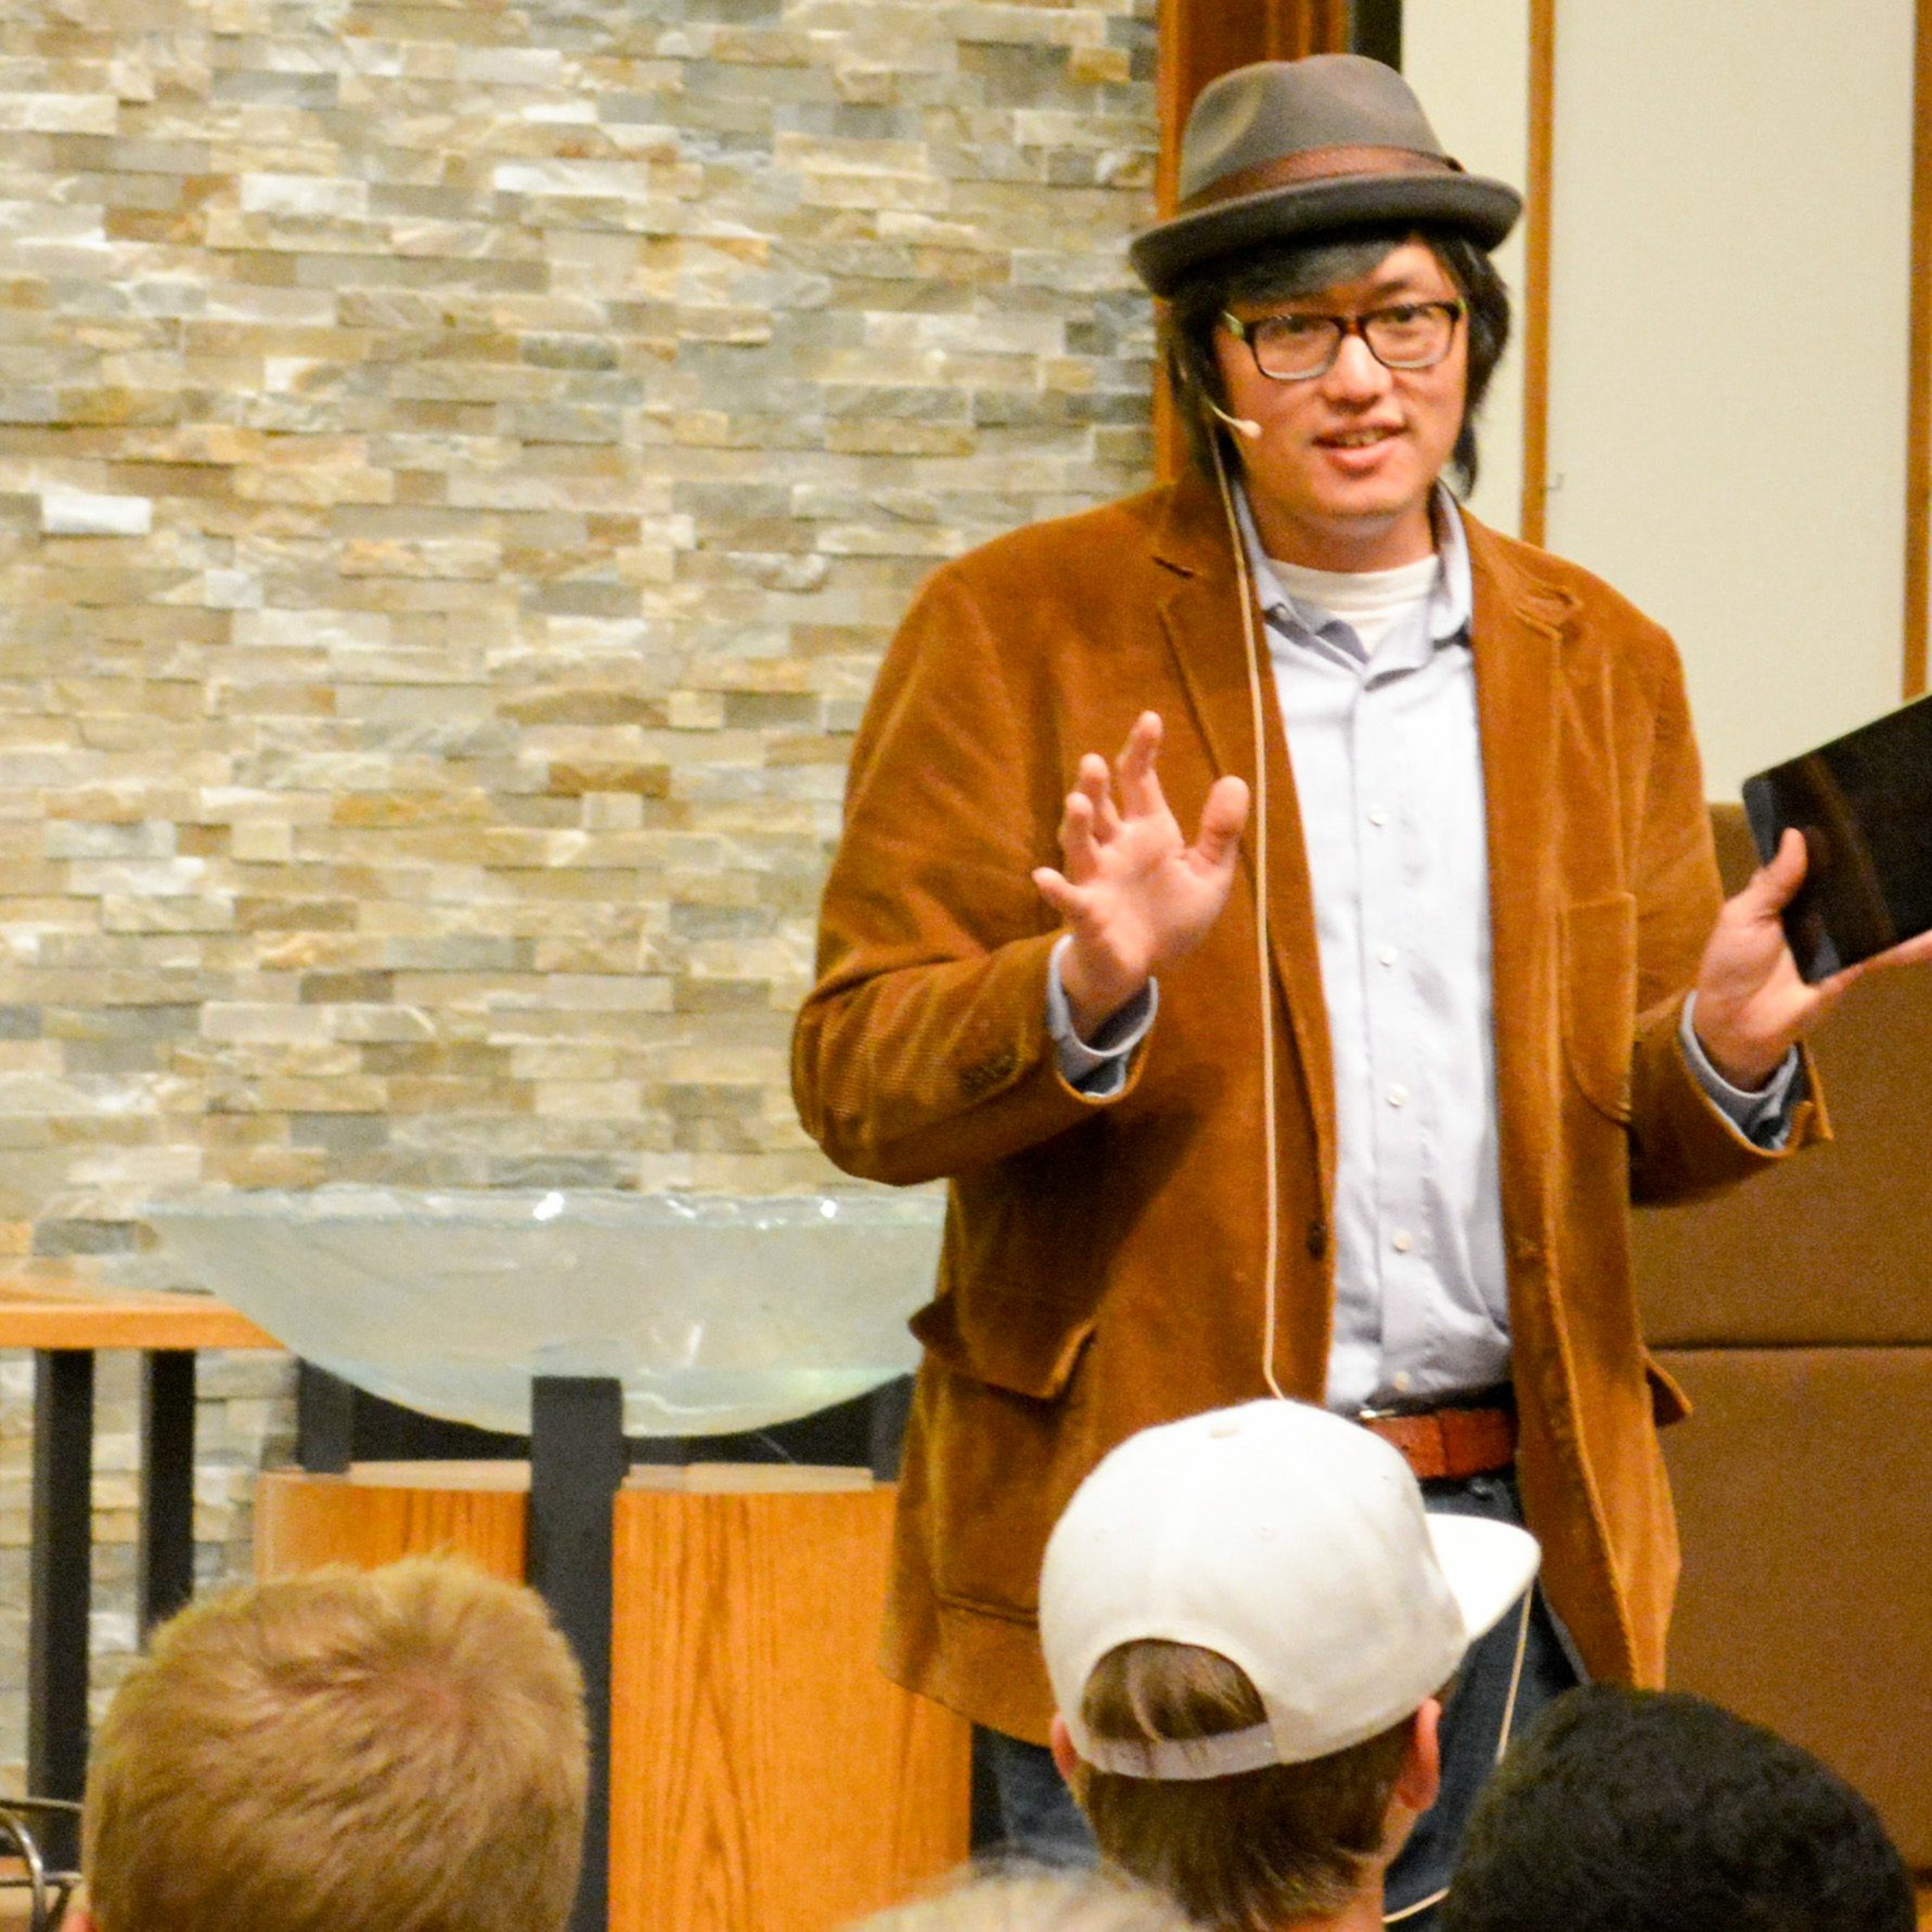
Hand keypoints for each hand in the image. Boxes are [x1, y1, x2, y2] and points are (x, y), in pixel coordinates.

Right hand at [1032, 711, 1249, 1037]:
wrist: (1142, 967)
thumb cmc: (1170, 918)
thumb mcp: (1208, 876)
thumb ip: (1220, 833)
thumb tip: (1235, 779)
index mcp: (1148, 832)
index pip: (1139, 781)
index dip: (1142, 750)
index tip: (1150, 719)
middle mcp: (1116, 848)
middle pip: (1101, 808)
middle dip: (1096, 786)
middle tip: (1095, 762)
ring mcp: (1097, 878)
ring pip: (1080, 844)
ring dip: (1076, 824)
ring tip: (1077, 803)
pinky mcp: (1086, 914)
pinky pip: (1068, 899)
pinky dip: (1056, 890)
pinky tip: (1043, 878)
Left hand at [1692, 827, 1931, 1086]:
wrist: (1739, 1022)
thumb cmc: (1730, 963)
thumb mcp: (1742, 916)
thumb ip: (1773, 880)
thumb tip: (1796, 835)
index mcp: (1785, 890)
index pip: (1815, 855)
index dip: (1834, 834)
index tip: (1863, 804)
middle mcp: (1816, 907)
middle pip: (1851, 878)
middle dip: (1877, 860)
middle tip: (1912, 827)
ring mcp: (1838, 933)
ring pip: (1875, 907)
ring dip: (1902, 896)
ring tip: (1928, 865)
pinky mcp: (1855, 961)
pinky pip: (1887, 947)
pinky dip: (1913, 942)